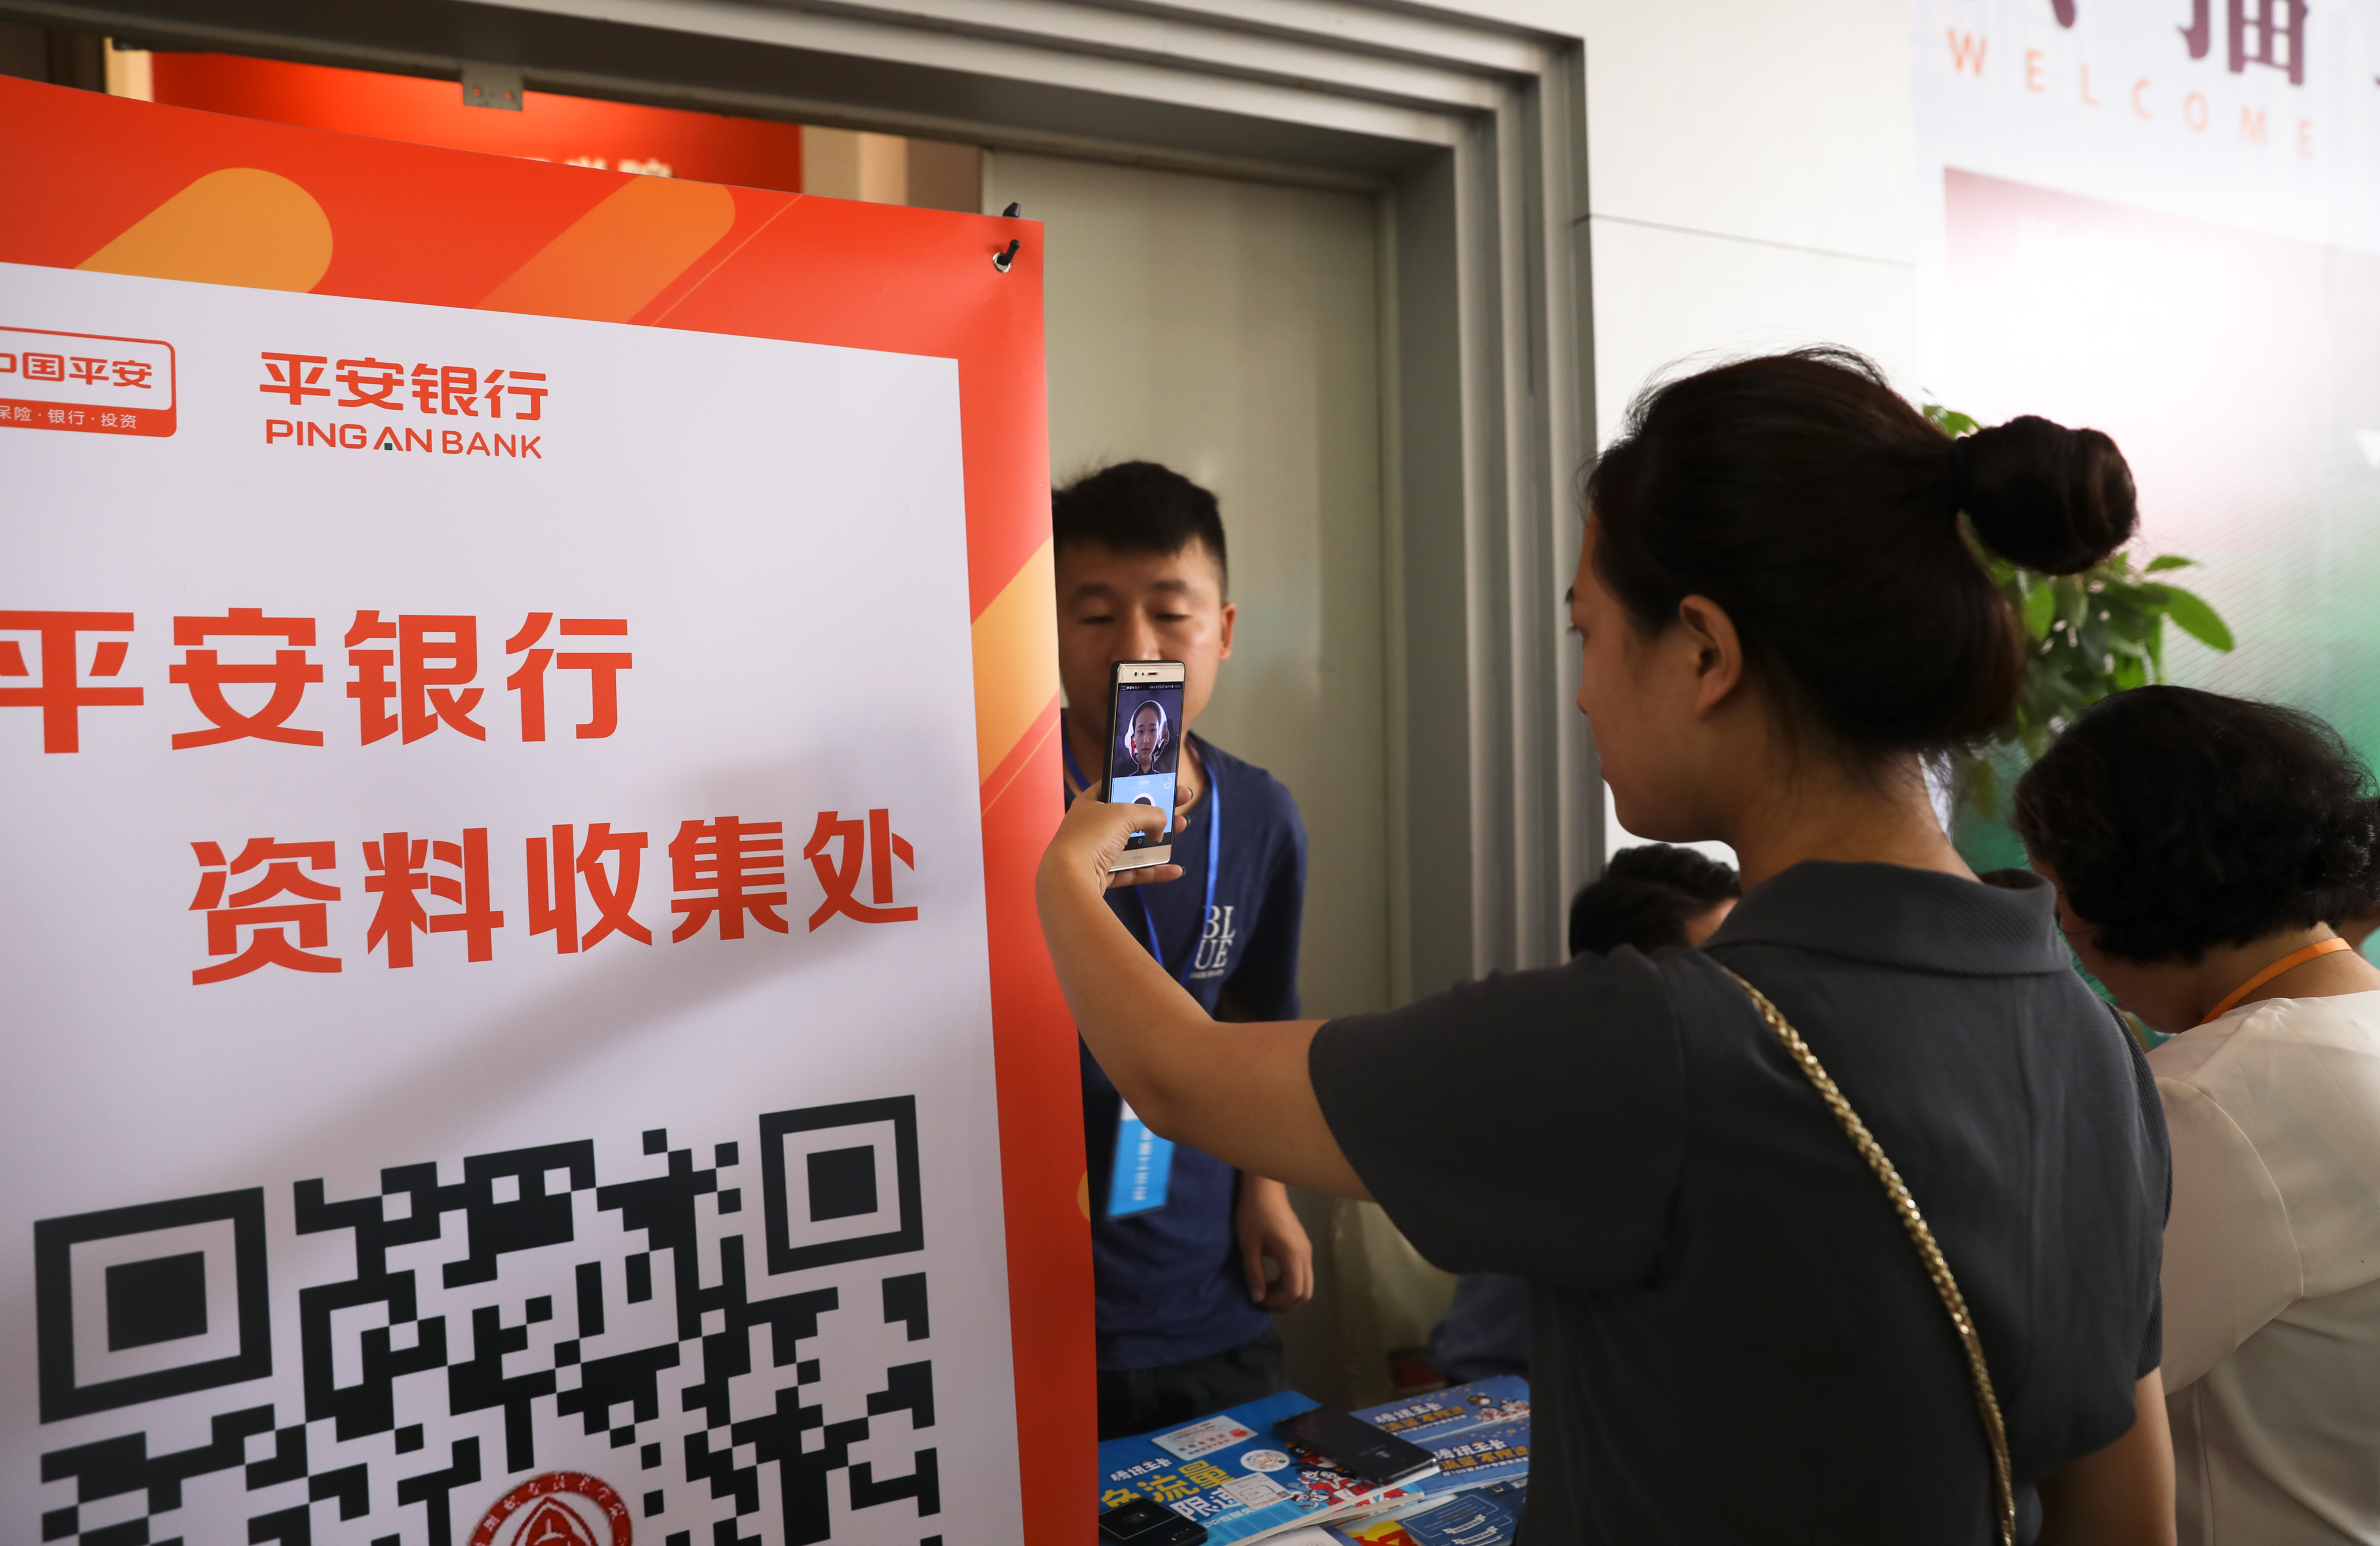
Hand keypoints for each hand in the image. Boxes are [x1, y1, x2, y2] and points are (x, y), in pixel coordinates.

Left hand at [1040, 781, 1183, 894]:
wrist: (1069, 879)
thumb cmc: (1090, 837)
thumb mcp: (1125, 814)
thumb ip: (1149, 813)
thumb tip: (1163, 822)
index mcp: (1089, 803)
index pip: (1115, 787)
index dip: (1138, 783)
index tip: (1159, 782)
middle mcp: (1091, 826)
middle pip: (1130, 816)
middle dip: (1157, 810)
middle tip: (1180, 803)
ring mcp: (1096, 852)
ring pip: (1134, 843)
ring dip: (1159, 838)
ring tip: (1182, 827)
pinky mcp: (1103, 875)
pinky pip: (1133, 870)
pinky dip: (1153, 870)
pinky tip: (1174, 870)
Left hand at [1235, 1175, 1314, 1311]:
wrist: (1264, 1188)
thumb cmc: (1254, 1214)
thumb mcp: (1249, 1246)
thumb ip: (1254, 1274)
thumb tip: (1257, 1299)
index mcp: (1293, 1255)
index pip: (1294, 1291)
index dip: (1277, 1302)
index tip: (1258, 1299)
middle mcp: (1305, 1255)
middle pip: (1305, 1292)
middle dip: (1286, 1303)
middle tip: (1264, 1301)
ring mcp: (1306, 1250)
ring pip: (1306, 1285)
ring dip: (1288, 1294)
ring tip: (1266, 1291)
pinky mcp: (1303, 1246)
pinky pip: (1302, 1274)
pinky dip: (1290, 1283)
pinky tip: (1272, 1279)